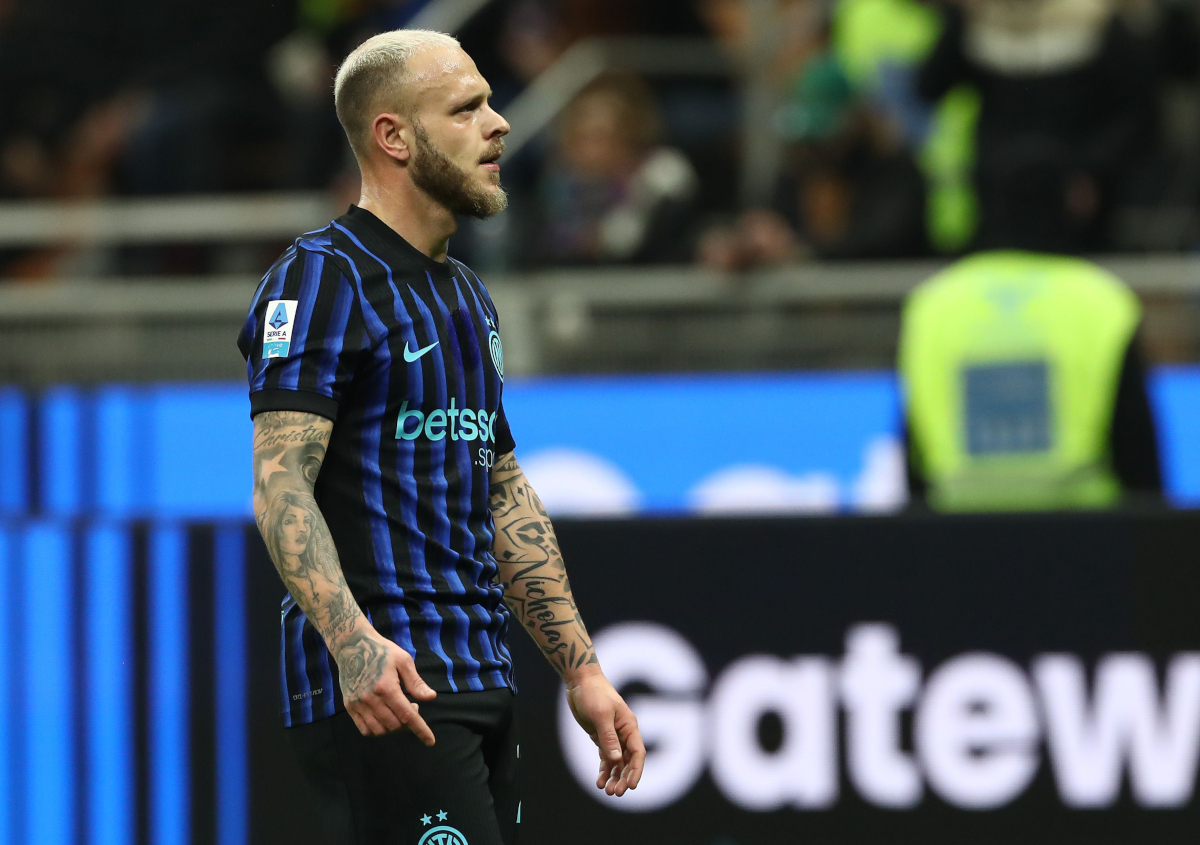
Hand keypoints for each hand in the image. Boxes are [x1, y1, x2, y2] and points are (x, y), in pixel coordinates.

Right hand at [334, 628, 437, 742]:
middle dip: (408, 722)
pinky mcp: (349, 706)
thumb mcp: (403, 660)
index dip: (421, 730)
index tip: (430, 741)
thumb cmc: (382, 650)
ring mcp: (358, 704)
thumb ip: (416, 682)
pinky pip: (365, 729)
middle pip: (395, 725)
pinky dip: (377, 730)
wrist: (352, 645)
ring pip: (380, 731)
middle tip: (411, 706)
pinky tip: (384, 717)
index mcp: (387, 687)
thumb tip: (431, 697)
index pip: (408, 716)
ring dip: (393, 727)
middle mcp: (371, 699)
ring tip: (397, 711)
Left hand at [566, 669, 644, 795]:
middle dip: (624, 778)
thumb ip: (608, 737)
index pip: (637, 753)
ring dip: (614, 777)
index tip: (631, 786)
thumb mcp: (600, 714)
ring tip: (607, 792)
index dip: (636, 770)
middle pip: (628, 761)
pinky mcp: (601, 737)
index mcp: (629, 726)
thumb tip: (616, 759)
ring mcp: (612, 736)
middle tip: (615, 793)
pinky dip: (604, 770)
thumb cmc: (593, 693)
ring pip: (617, 762)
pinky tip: (599, 782)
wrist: (580, 682)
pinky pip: (606, 758)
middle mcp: (624, 733)